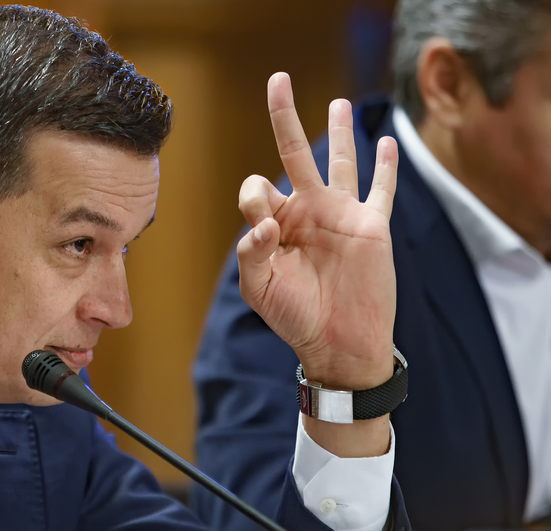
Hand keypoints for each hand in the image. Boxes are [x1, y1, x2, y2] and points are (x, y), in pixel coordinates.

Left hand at [237, 73, 397, 390]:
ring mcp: (340, 216)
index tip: (267, 232)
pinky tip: (386, 142)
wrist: (340, 344)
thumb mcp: (260, 288)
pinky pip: (380, 190)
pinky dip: (386, 167)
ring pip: (339, 162)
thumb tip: (263, 221)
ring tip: (337, 102)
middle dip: (284, 117)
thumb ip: (251, 253)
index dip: (255, 200)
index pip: (256, 189)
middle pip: (294, 154)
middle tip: (278, 80)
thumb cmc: (295, 318)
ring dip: (339, 131)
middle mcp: (306, 212)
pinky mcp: (371, 226)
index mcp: (275, 224)